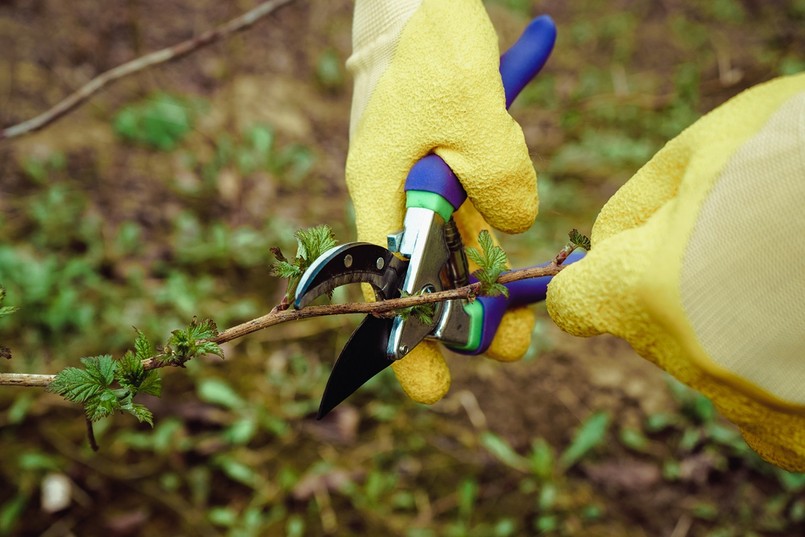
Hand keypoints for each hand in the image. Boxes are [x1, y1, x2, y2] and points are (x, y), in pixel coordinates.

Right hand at [346, 0, 552, 403]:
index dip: (403, 334)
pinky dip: (495, 243)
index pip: (385, 279)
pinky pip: (472, 217)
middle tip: (505, 345)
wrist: (425, 5)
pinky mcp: (452, 169)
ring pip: (452, 251)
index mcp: (380, 187)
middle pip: (422, 274)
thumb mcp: (473, 108)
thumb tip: (518, 226)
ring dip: (485, 286)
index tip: (426, 383)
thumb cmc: (434, 46)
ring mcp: (424, 183)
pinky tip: (521, 266)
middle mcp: (396, 195)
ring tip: (521, 318)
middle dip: (459, 317)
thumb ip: (498, 175)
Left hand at [547, 74, 804, 470]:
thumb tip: (602, 244)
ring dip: (734, 334)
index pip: (575, 304)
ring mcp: (759, 404)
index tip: (612, 271)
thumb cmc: (804, 149)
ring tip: (790, 280)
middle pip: (650, 332)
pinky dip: (777, 375)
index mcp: (650, 291)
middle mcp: (695, 361)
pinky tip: (803, 328)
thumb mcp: (707, 148)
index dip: (590, 282)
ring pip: (710, 370)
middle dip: (677, 294)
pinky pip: (767, 414)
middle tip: (745, 248)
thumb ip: (635, 204)